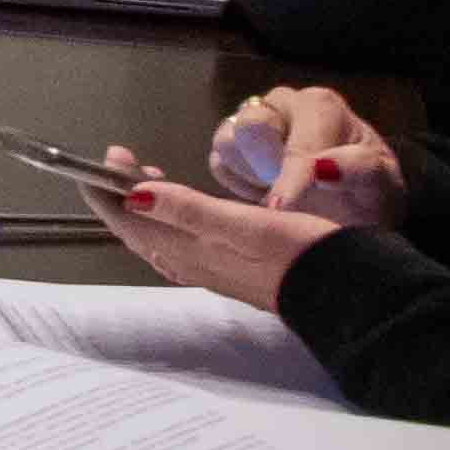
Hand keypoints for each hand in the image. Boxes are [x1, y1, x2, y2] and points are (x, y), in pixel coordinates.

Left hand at [83, 155, 347, 309]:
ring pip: (157, 236)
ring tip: (147, 176)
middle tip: (125, 159)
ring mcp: (207, 270)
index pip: (128, 220)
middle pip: (137, 228)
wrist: (342, 294)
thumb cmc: (297, 252)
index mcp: (188, 250)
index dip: (107, 189)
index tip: (108, 155)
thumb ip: (187, 210)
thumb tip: (132, 196)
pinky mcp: (227, 270)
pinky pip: (178, 243)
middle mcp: (189, 264)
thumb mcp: (242, 224)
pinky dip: (167, 220)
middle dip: (120, 193)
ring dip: (144, 206)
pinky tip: (180, 210)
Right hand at [206, 82, 400, 220]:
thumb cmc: (369, 192)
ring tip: (284, 193)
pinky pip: (219, 164)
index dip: (289, 178)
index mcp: (319, 106)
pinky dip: (240, 184)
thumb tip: (321, 168)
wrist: (355, 206)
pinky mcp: (231, 146)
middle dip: (266, 167)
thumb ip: (358, 169)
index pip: (293, 140)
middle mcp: (280, 104)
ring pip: (226, 144)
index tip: (282, 208)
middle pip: (248, 127)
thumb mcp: (381, 184)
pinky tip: (268, 191)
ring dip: (253, 176)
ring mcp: (251, 121)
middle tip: (292, 196)